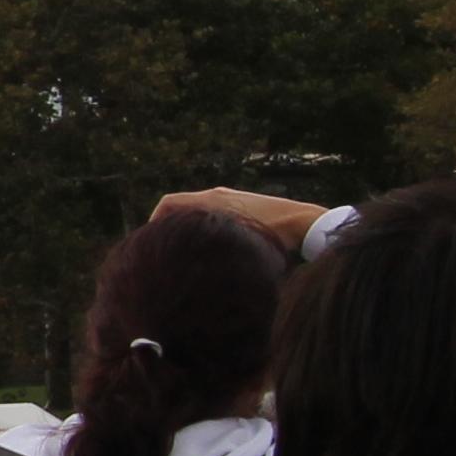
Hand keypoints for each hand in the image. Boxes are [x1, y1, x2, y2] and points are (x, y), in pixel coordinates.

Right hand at [151, 185, 327, 253]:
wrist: (306, 223)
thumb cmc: (273, 234)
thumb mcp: (237, 241)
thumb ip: (209, 245)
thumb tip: (183, 260)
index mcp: (210, 200)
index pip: (168, 204)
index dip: (154, 221)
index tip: (149, 242)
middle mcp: (217, 195)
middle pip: (180, 207)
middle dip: (170, 225)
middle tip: (164, 248)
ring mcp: (230, 198)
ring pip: (196, 210)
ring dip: (188, 226)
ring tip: (186, 249)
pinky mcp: (241, 204)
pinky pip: (212, 213)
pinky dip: (203, 225)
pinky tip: (211, 245)